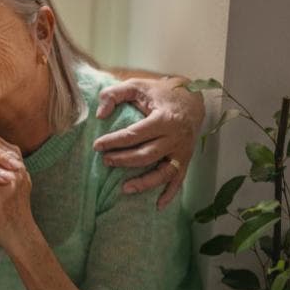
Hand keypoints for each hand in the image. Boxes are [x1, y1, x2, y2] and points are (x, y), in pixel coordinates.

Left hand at [92, 76, 204, 208]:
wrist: (192, 99)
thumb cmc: (160, 92)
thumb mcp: (136, 85)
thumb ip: (114, 94)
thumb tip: (100, 115)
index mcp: (164, 119)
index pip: (135, 134)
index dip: (114, 141)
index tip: (97, 146)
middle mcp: (175, 137)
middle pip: (146, 155)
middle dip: (123, 160)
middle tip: (105, 161)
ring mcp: (182, 151)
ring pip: (163, 172)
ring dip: (144, 182)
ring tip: (124, 188)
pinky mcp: (186, 159)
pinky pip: (179, 180)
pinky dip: (170, 194)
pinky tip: (158, 205)